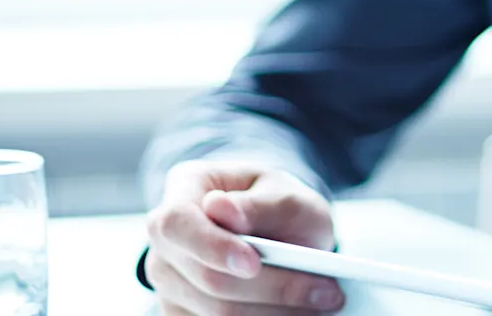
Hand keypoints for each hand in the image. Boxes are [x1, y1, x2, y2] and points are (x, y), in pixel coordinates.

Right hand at [144, 160, 343, 315]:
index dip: (211, 246)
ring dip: (273, 311)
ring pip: (214, 312)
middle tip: (324, 291)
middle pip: (203, 277)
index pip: (176, 222)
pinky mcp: (182, 314)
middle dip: (269, 288)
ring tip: (319, 301)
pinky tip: (295, 312)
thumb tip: (220, 209)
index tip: (253, 263)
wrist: (280, 234)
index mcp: (185, 189)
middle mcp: (167, 240)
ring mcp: (169, 281)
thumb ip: (260, 204)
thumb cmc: (280, 206)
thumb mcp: (286, 194)